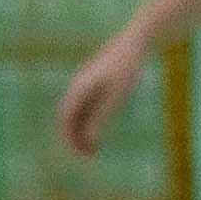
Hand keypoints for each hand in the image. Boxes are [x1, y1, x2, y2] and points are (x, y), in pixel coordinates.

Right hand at [56, 32, 149, 158]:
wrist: (135, 43)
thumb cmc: (126, 69)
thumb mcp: (116, 97)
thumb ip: (101, 118)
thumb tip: (89, 140)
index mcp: (78, 88)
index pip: (65, 119)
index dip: (70, 139)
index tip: (81, 155)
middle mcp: (76, 86)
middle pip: (67, 118)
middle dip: (74, 138)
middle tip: (88, 156)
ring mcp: (83, 84)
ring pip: (75, 113)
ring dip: (81, 131)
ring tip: (95, 149)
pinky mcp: (92, 83)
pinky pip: (84, 107)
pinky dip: (87, 121)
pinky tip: (99, 131)